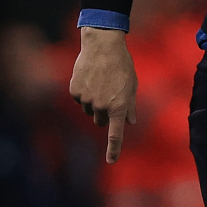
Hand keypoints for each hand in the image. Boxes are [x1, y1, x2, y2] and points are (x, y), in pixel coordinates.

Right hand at [69, 26, 137, 163]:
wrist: (102, 45)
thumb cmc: (121, 64)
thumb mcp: (131, 84)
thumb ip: (130, 105)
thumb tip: (130, 122)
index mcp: (119, 106)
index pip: (116, 134)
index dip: (113, 149)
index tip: (111, 161)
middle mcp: (102, 106)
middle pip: (100, 121)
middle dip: (104, 113)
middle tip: (109, 94)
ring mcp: (86, 100)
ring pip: (89, 110)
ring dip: (94, 102)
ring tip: (101, 81)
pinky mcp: (75, 92)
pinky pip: (79, 99)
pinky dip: (84, 92)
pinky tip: (90, 77)